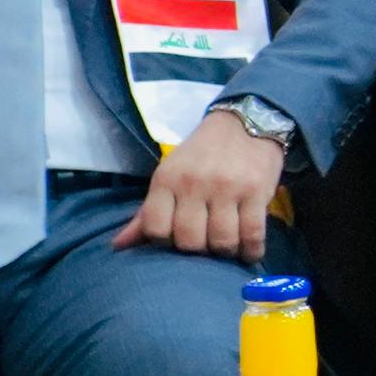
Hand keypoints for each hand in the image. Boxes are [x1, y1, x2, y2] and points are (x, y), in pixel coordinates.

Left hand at [114, 108, 286, 261]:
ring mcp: (228, 188)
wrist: (245, 124)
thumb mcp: (169, 175)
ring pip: (222, 241)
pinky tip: (250, 251)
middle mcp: (194, 184)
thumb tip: (118, 245)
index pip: (156, 229)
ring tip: (228, 248)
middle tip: (206, 244)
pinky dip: (252, 250)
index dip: (165, 242)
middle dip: (198, 251)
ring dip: (225, 252)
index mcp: (167, 179)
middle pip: (190, 241)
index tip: (177, 238)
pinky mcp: (257, 192)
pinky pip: (253, 234)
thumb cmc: (202, 154)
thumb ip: (147, 213)